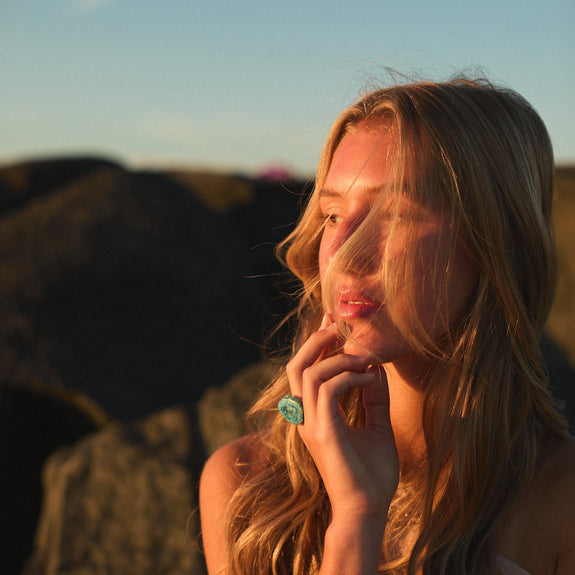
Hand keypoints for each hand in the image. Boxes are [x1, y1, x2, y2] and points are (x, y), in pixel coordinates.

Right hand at [285, 315, 398, 525]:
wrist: (368, 510)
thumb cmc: (372, 474)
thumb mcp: (377, 427)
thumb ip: (373, 398)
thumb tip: (376, 369)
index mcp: (315, 414)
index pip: (307, 370)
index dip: (317, 343)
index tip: (333, 322)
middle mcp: (307, 416)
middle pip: (297, 365)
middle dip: (318, 341)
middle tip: (342, 328)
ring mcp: (311, 423)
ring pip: (308, 372)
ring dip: (338, 358)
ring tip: (365, 357)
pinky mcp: (323, 431)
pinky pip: (327, 389)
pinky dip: (349, 376)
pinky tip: (370, 378)